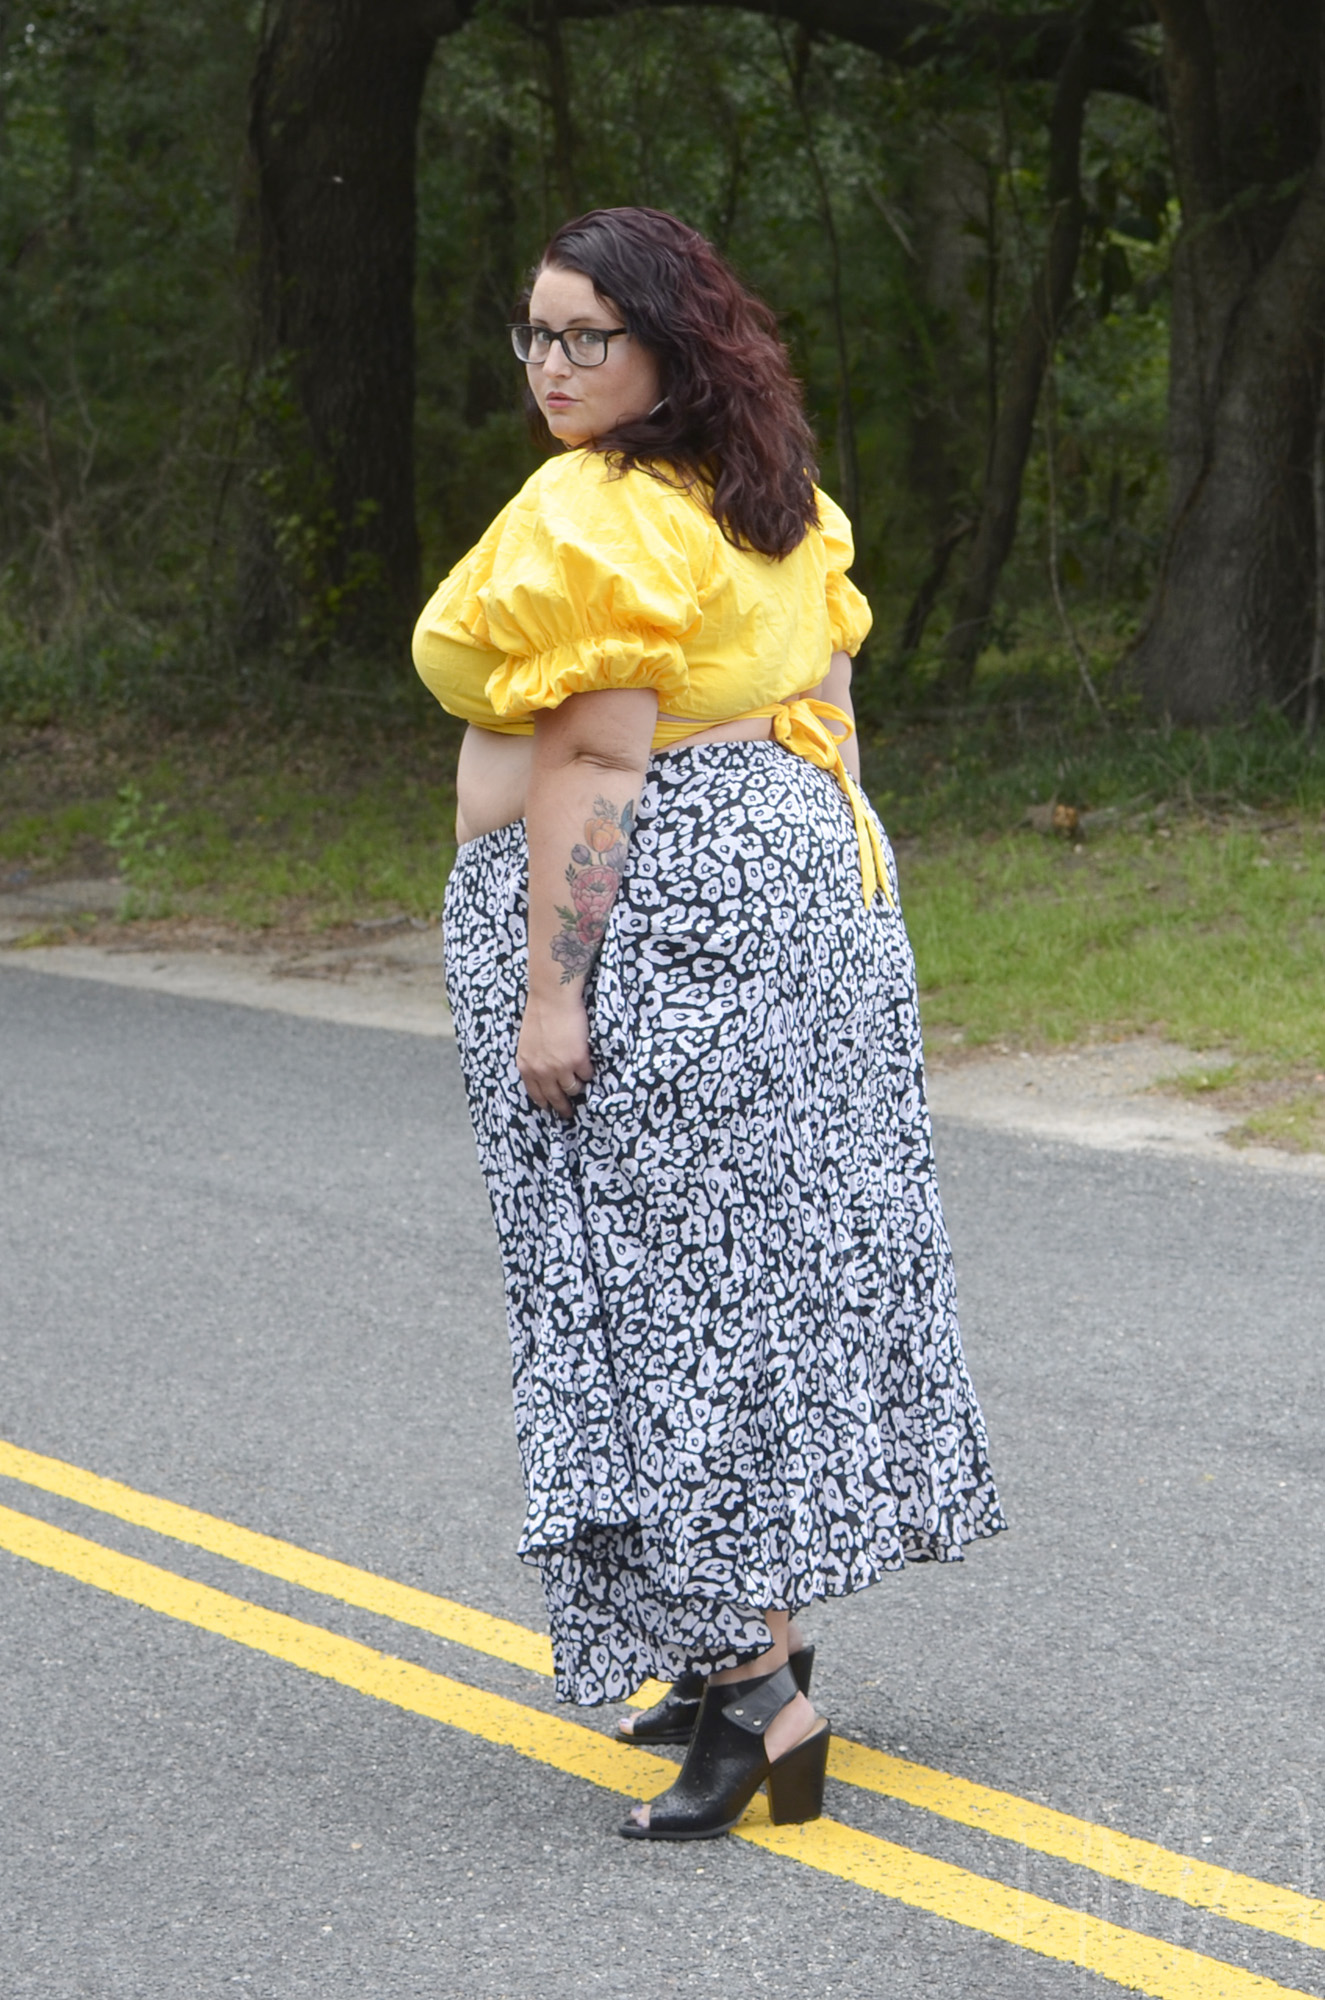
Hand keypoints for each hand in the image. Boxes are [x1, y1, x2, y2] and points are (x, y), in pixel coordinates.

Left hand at [517, 991, 593, 1117]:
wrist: (552, 998)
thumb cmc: (540, 1013)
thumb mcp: (527, 1042)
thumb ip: (534, 1059)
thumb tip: (544, 1073)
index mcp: (526, 1066)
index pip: (535, 1094)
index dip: (545, 1103)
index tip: (550, 1108)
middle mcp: (541, 1071)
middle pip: (555, 1097)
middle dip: (563, 1107)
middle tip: (568, 1112)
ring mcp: (560, 1067)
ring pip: (572, 1088)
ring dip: (577, 1087)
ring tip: (581, 1085)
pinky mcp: (577, 1060)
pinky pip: (586, 1075)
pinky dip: (588, 1072)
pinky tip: (588, 1065)